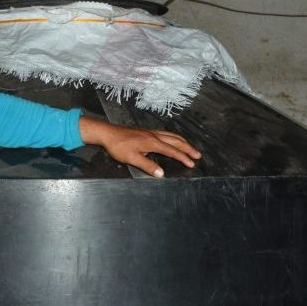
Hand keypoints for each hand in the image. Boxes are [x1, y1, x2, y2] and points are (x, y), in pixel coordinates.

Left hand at [79, 116, 200, 177]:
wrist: (108, 134)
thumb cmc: (118, 146)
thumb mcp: (132, 158)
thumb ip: (147, 166)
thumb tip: (161, 174)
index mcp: (152, 142)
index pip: (172, 151)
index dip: (183, 157)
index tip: (192, 163)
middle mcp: (154, 135)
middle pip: (176, 141)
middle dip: (188, 148)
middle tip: (198, 155)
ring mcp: (151, 132)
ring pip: (172, 135)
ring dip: (182, 142)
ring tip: (190, 147)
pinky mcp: (147, 132)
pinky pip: (166, 133)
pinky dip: (174, 137)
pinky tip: (173, 140)